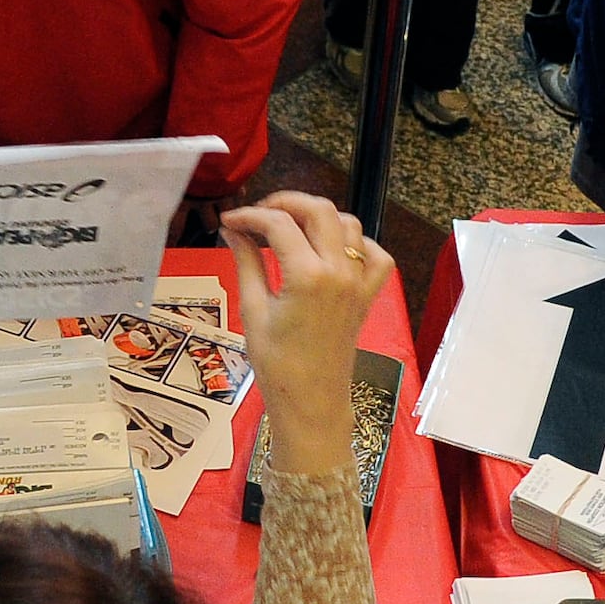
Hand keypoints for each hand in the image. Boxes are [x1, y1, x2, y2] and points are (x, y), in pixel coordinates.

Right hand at [225, 192, 393, 427]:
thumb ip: (246, 263)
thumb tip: (234, 231)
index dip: (250, 216)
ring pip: (348, 224)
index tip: (230, 222)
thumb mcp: (253, 311)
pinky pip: (375, 255)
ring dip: (319, 217)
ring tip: (292, 228)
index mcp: (307, 276)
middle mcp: (340, 272)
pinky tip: (331, 249)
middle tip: (260, 215)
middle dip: (287, 202)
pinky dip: (356, 242)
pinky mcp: (368, 294)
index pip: (278, 224)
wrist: (311, 401)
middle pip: (319, 210)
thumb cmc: (277, 364)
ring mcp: (359, 282)